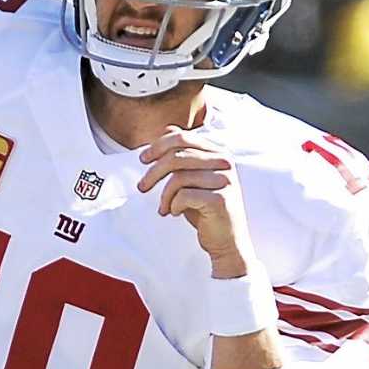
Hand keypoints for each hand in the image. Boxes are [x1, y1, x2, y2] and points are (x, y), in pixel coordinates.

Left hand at [136, 127, 254, 275]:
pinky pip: (183, 196)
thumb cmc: (205, 208)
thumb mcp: (192, 178)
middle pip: (176, 156)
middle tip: (142, 187)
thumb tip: (168, 128)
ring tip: (164, 208)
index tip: (143, 159)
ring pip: (177, 178)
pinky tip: (176, 214)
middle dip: (153, 172)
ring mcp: (225, 180)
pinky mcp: (220, 199)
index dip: (158, 146)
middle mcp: (225, 162)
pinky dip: (173, 206)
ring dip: (164, 196)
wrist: (226, 240)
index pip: (182, 137)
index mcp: (218, 152)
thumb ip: (184, 154)